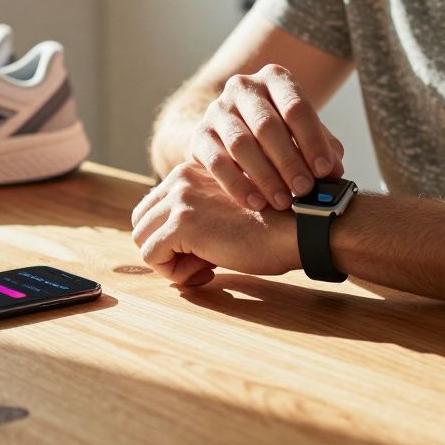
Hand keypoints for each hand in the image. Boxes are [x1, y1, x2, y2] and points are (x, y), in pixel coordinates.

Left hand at [131, 161, 299, 285]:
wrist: (302, 226)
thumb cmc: (276, 226)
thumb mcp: (230, 213)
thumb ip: (200, 223)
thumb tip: (175, 257)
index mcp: (192, 171)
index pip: (155, 208)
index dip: (173, 238)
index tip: (206, 253)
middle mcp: (181, 178)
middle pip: (142, 222)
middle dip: (164, 249)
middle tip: (200, 265)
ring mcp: (180, 198)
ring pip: (142, 239)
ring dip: (169, 262)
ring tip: (205, 268)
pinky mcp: (182, 223)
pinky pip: (152, 256)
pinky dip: (174, 273)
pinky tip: (208, 271)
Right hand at [188, 64, 344, 212]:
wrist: (239, 131)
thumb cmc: (283, 134)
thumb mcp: (306, 135)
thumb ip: (324, 149)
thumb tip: (335, 173)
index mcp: (275, 78)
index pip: (296, 107)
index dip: (312, 141)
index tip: (325, 171)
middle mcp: (243, 87)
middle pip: (267, 125)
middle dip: (289, 161)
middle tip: (305, 190)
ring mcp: (217, 109)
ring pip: (240, 143)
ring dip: (265, 176)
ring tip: (283, 201)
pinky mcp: (199, 135)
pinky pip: (216, 161)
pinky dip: (237, 185)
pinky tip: (255, 202)